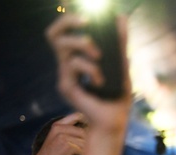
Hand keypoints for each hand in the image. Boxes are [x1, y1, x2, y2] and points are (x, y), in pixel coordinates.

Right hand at [10, 112, 86, 154]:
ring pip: (86, 141)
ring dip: (90, 149)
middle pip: (85, 130)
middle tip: (95, 148)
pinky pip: (83, 149)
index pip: (78, 116)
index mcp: (58, 125)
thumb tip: (91, 129)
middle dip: (92, 140)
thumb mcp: (57, 139)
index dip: (88, 122)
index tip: (93, 131)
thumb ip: (69, 132)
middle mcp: (60, 129)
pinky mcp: (67, 147)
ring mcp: (63, 137)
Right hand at [45, 13, 130, 131]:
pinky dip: (91, 68)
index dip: (67, 18)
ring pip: (61, 45)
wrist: (114, 122)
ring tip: (99, 55)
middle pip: (53, 34)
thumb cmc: (117, 98)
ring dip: (82, 43)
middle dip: (67, 22)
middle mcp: (68, 65)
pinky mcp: (65, 85)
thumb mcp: (122, 67)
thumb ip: (120, 44)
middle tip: (87, 23)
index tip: (81, 11)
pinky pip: (74, 64)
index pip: (66, 33)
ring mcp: (64, 75)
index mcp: (79, 59)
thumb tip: (121, 18)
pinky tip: (101, 81)